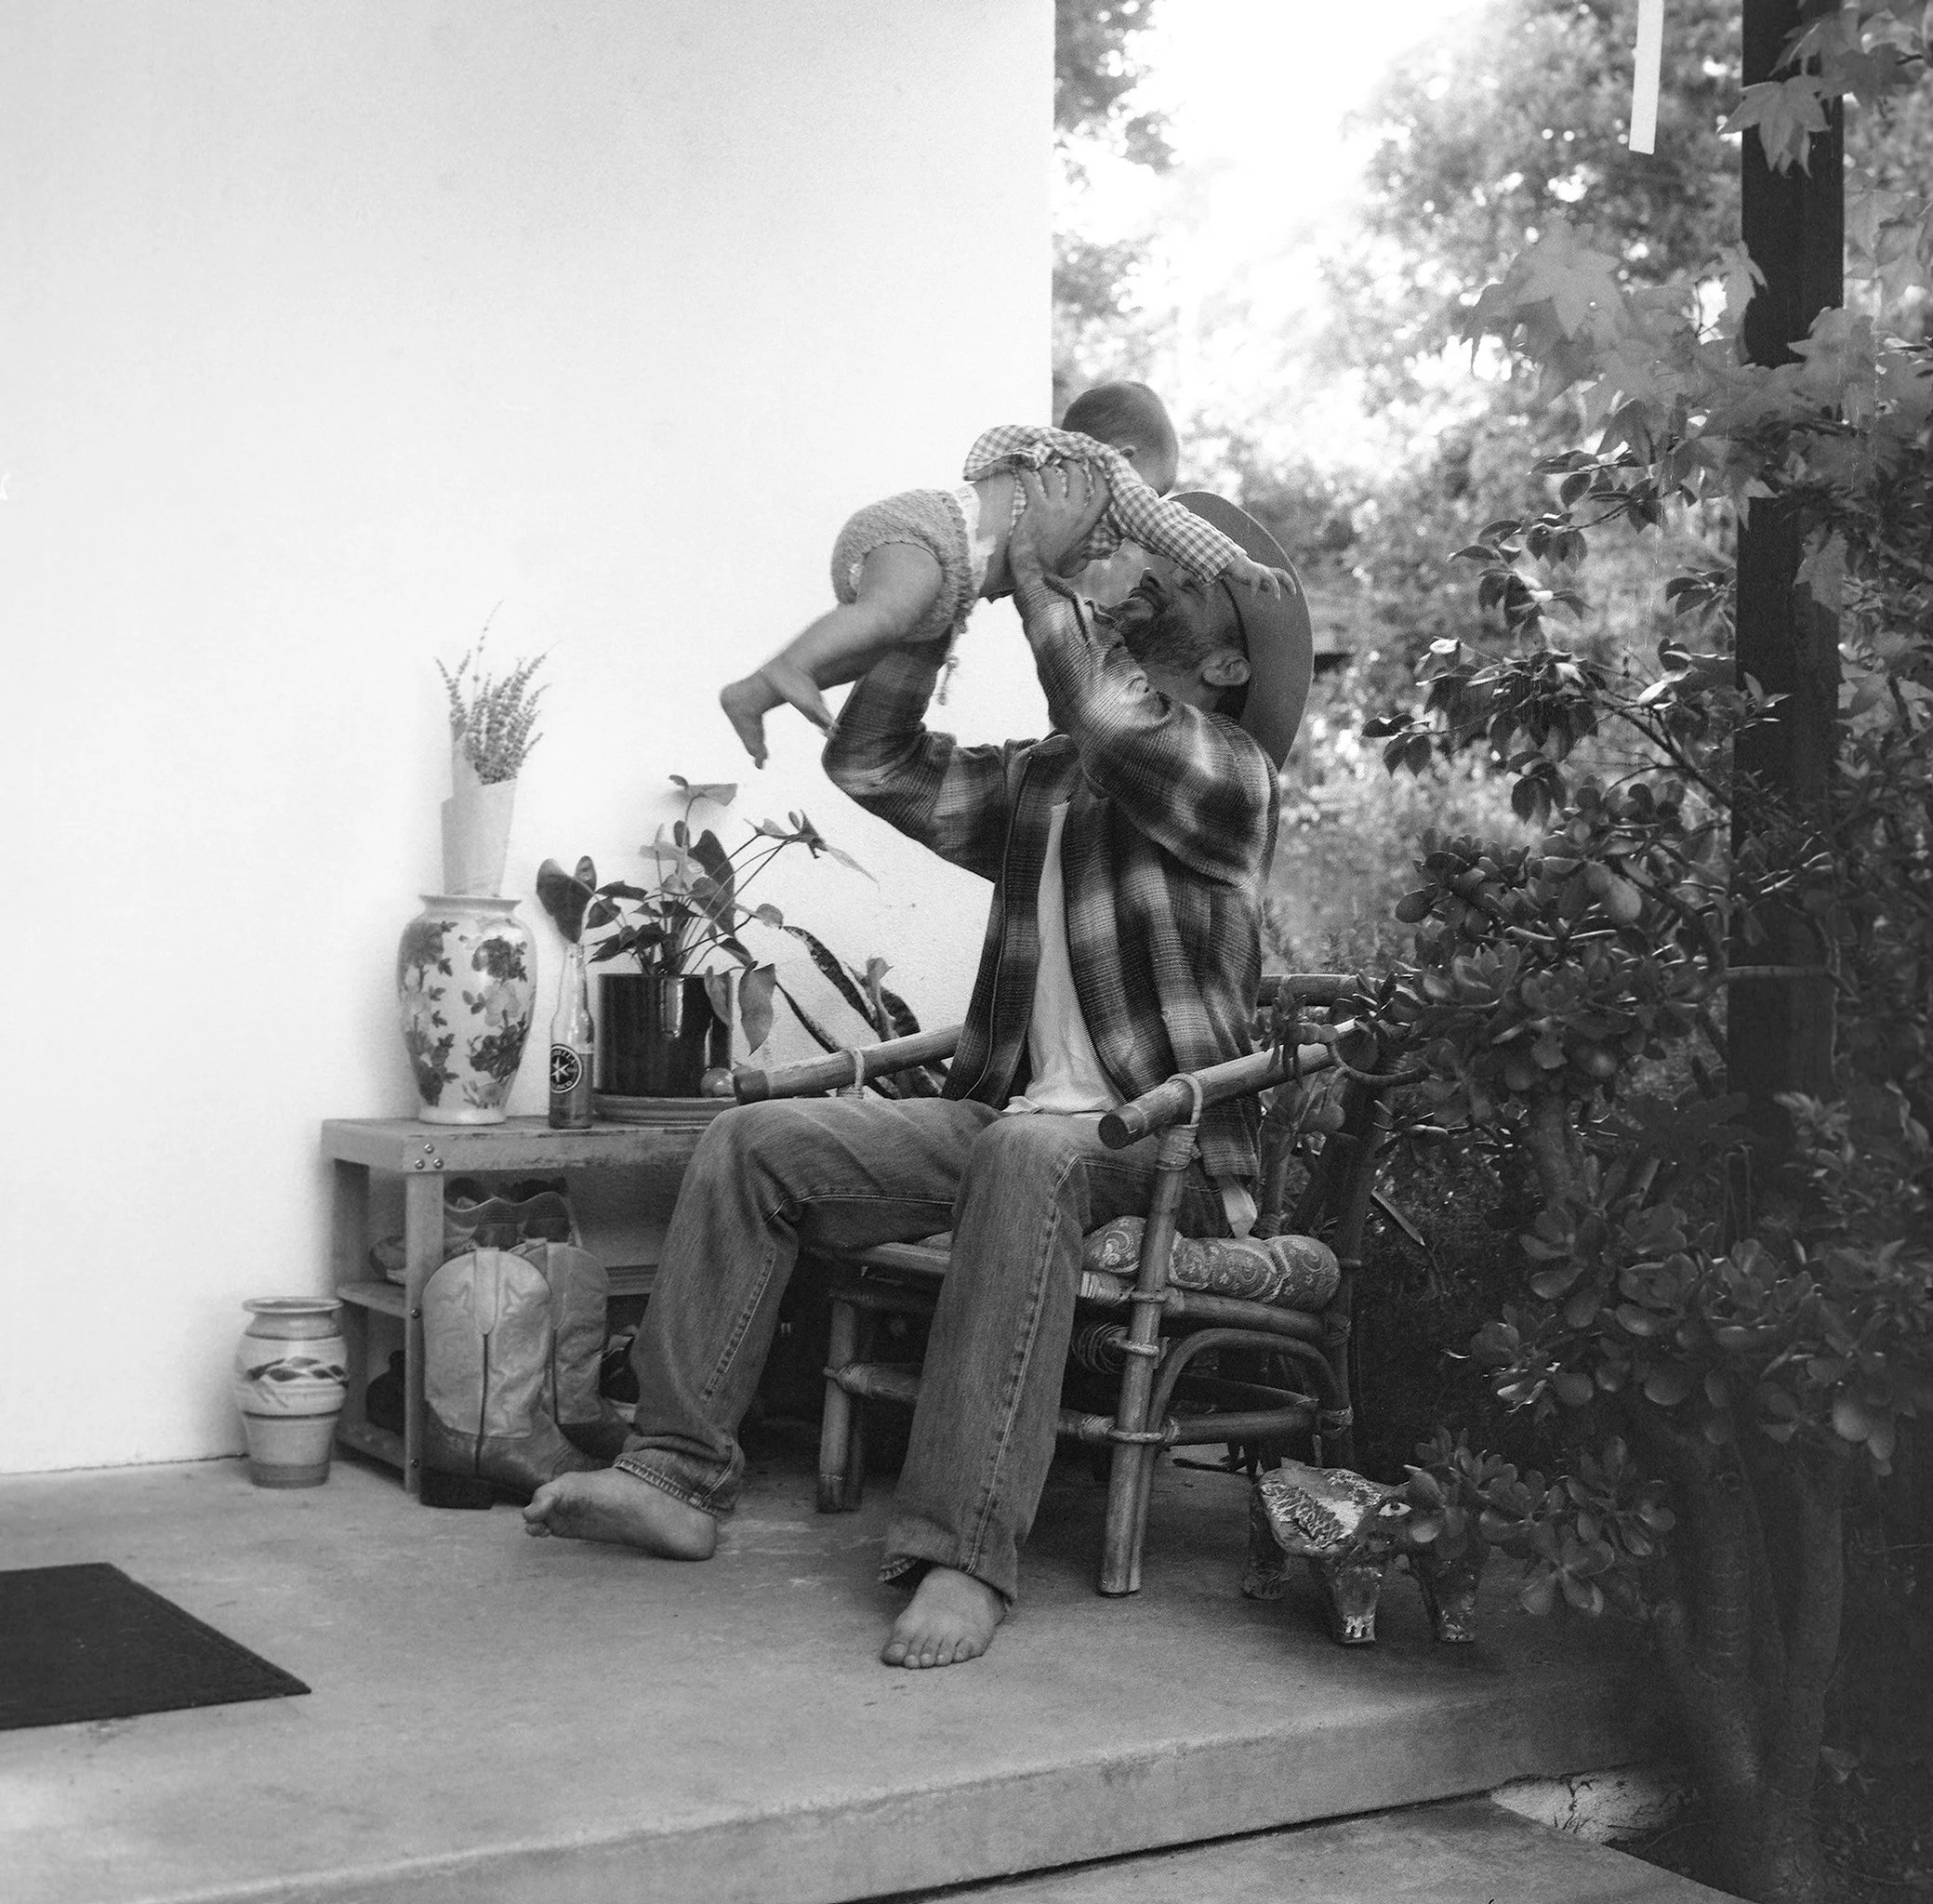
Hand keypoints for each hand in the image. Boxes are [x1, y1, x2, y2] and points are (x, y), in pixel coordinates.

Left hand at [1012, 461, 1110, 579]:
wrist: (1035, 572)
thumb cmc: (1054, 570)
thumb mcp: (1077, 563)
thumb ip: (1084, 556)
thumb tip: (1086, 558)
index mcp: (1087, 523)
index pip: (1102, 495)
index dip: (1100, 477)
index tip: (1095, 466)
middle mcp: (1074, 512)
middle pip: (1077, 477)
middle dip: (1071, 464)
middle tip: (1063, 460)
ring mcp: (1055, 507)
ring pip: (1053, 475)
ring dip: (1047, 467)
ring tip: (1041, 464)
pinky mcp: (1036, 507)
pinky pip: (1031, 482)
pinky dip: (1025, 472)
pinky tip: (1021, 467)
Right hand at [1224, 553, 1289, 598]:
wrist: (1235, 564)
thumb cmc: (1245, 572)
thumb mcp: (1256, 579)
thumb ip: (1263, 583)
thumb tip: (1268, 589)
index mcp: (1268, 572)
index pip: (1283, 575)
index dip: (1290, 583)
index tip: (1293, 593)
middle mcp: (1266, 571)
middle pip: (1282, 574)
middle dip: (1289, 583)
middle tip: (1293, 594)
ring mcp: (1259, 572)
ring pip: (1272, 578)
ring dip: (1276, 588)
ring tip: (1277, 599)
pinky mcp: (1251, 575)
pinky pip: (1255, 584)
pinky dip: (1255, 591)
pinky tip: (1253, 598)